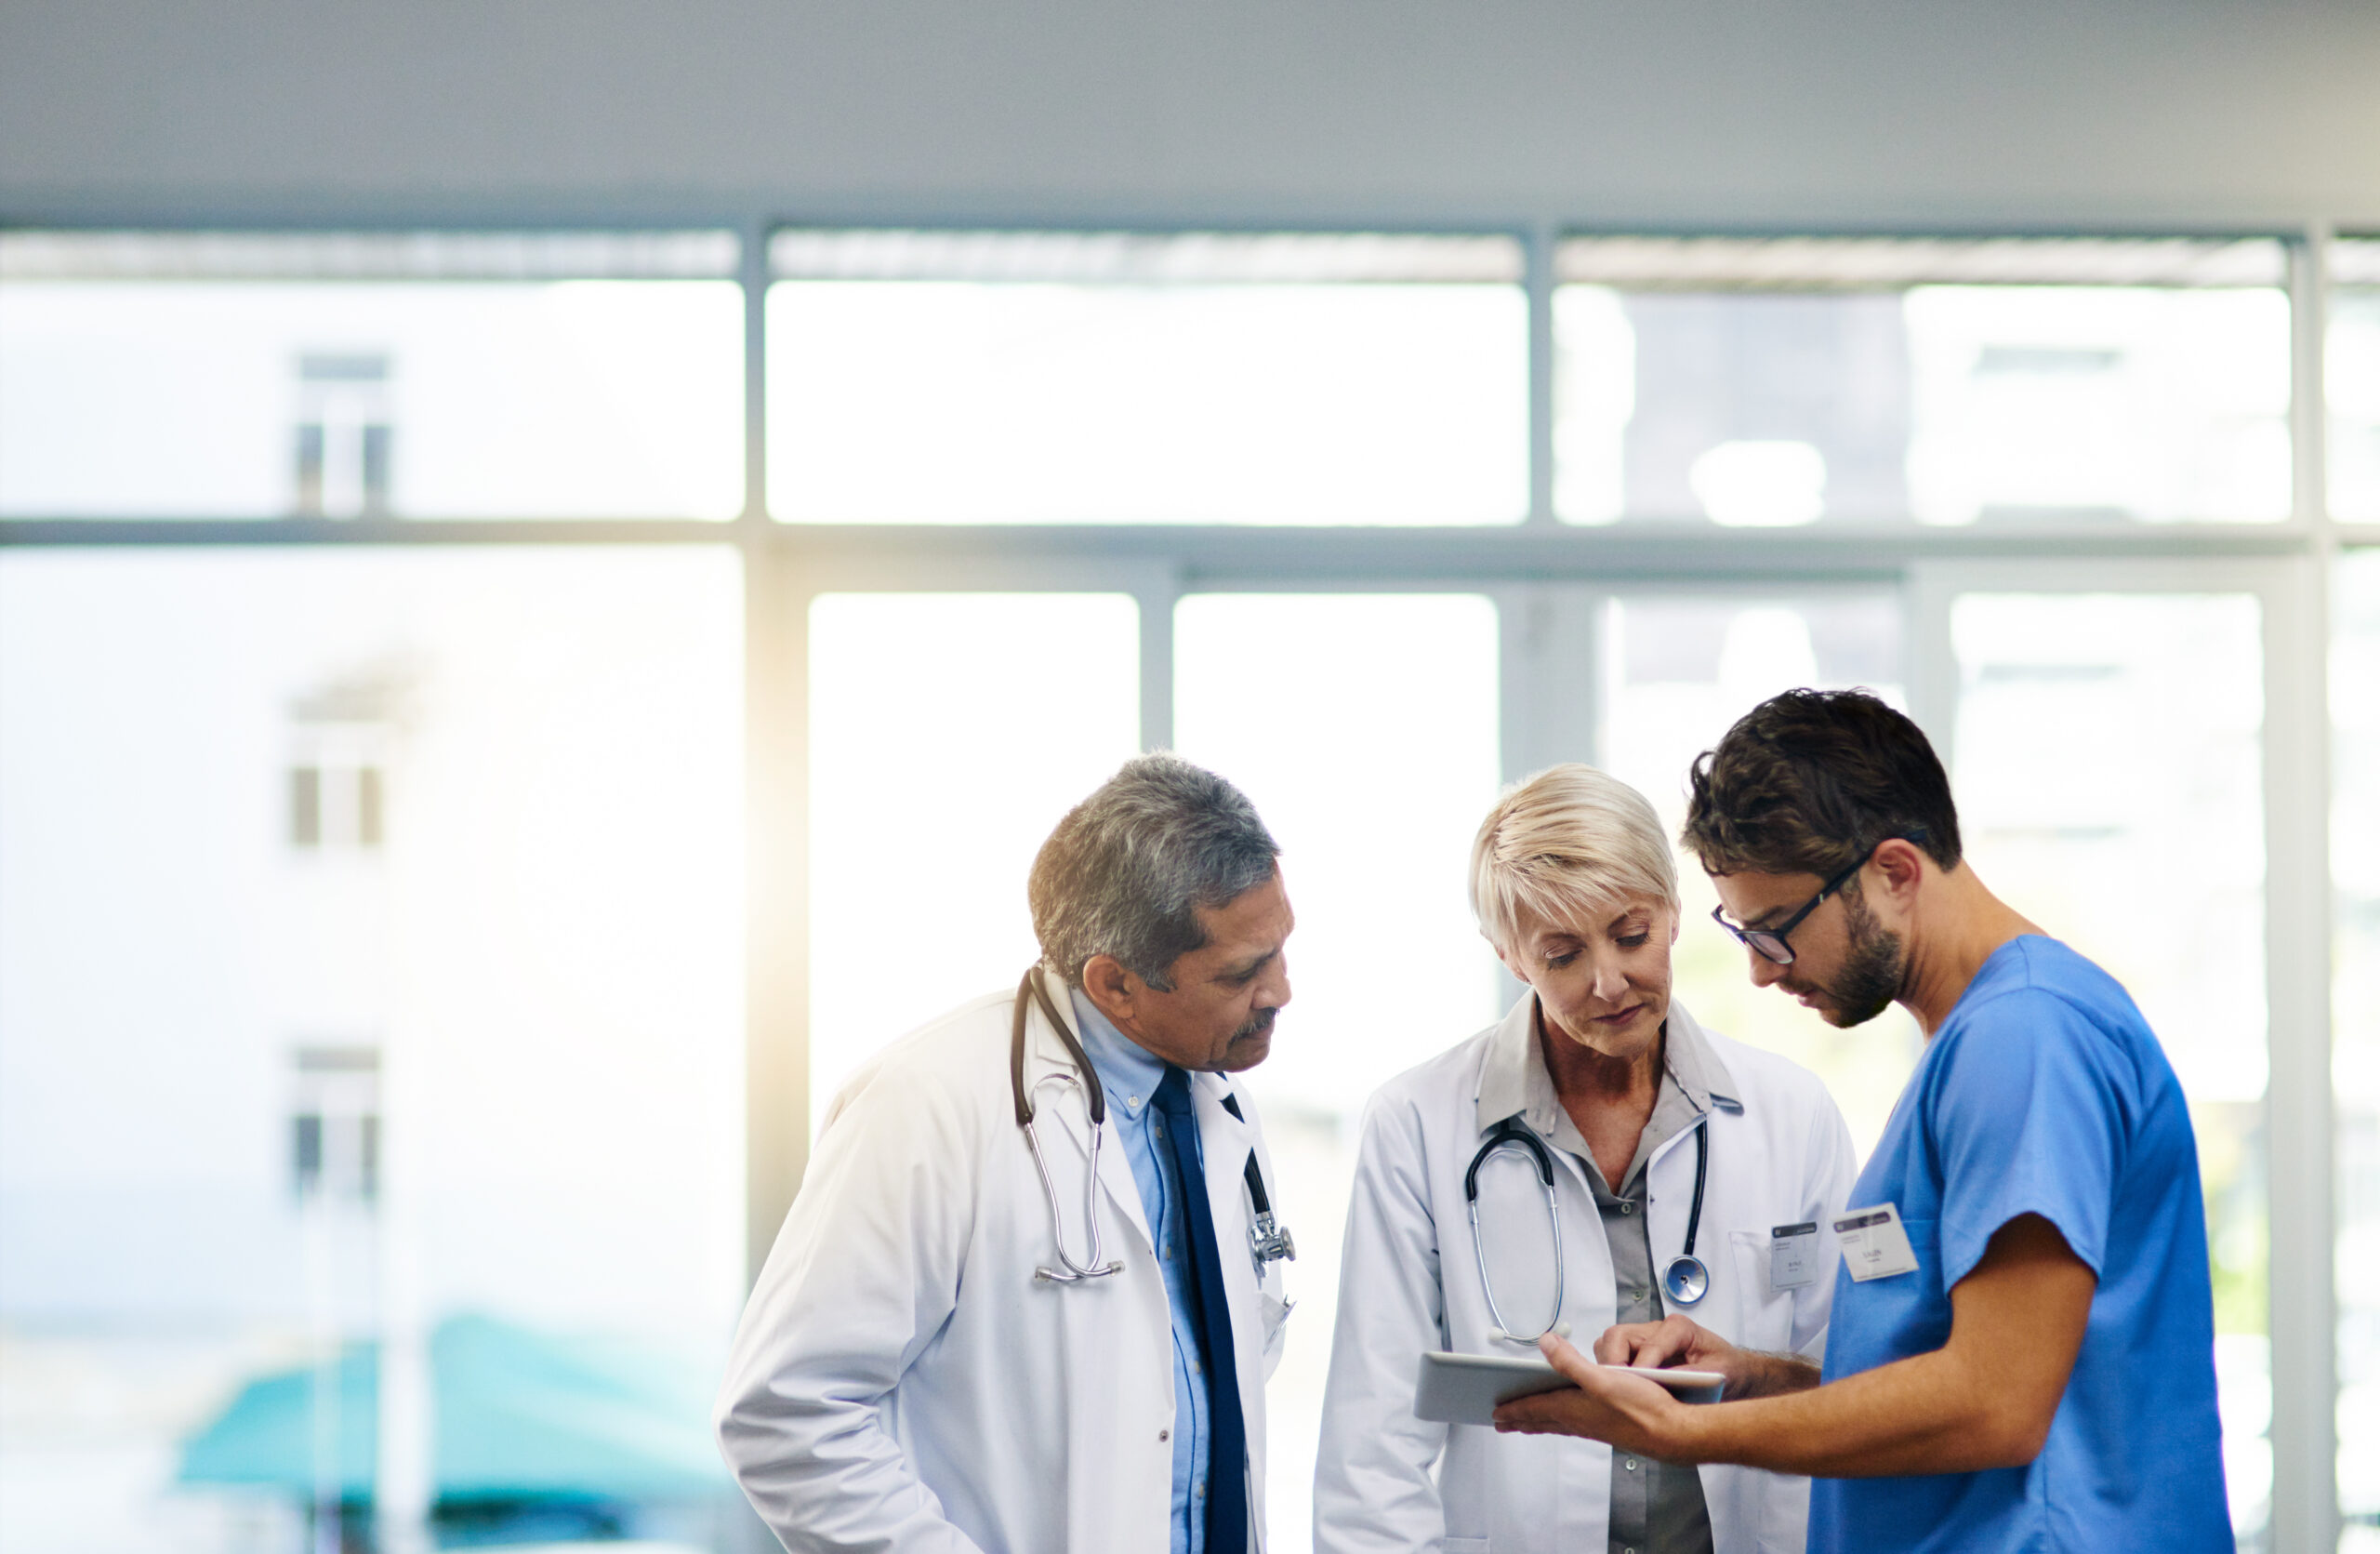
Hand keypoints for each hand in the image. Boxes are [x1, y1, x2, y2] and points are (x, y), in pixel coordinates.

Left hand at [1490, 1334, 1700, 1460]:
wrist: (1672, 1433)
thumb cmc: (1641, 1408)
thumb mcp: (1602, 1377)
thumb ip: (1570, 1361)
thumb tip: (1544, 1343)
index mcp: (1572, 1408)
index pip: (1534, 1408)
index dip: (1513, 1408)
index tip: (1495, 1412)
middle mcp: (1580, 1420)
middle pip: (1542, 1420)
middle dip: (1520, 1419)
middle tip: (1501, 1422)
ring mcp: (1594, 1426)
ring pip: (1557, 1424)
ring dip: (1539, 1422)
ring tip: (1526, 1423)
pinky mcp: (1609, 1428)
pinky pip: (1574, 1426)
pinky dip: (1561, 1422)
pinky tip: (1568, 1421)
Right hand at [1593, 1315, 1741, 1382]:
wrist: (1732, 1371)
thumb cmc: (1726, 1369)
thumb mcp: (1718, 1374)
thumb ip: (1692, 1376)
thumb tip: (1664, 1384)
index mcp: (1679, 1328)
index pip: (1650, 1345)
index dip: (1641, 1367)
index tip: (1637, 1388)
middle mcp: (1657, 1328)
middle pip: (1618, 1336)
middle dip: (1613, 1362)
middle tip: (1617, 1389)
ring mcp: (1644, 1339)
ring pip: (1609, 1343)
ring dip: (1608, 1366)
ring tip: (1617, 1391)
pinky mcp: (1637, 1352)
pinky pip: (1613, 1355)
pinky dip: (1611, 1372)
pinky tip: (1621, 1391)